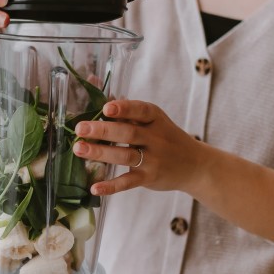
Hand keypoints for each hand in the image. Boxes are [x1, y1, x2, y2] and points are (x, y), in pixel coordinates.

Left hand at [73, 99, 200, 195]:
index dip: (124, 109)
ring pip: (125, 156)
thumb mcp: (152, 120)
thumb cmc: (165, 137)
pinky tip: (94, 187)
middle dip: (103, 130)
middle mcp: (155, 138)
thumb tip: (95, 86)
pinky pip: (128, 182)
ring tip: (79, 149)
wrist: (194, 165)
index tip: (106, 108)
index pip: (140, 110)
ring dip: (101, 152)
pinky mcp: (148, 178)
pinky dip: (111, 186)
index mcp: (155, 118)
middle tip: (81, 129)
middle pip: (128, 133)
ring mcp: (152, 159)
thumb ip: (124, 107)